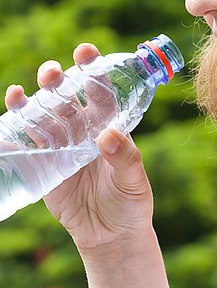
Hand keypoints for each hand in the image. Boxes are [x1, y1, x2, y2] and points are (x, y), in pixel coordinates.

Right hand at [4, 43, 154, 251]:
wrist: (110, 236)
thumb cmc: (130, 203)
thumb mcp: (134, 180)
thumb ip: (125, 157)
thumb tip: (108, 136)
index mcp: (109, 126)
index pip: (101, 93)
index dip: (93, 70)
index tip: (85, 51)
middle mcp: (84, 131)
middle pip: (67, 99)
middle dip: (57, 81)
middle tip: (51, 73)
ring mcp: (62, 146)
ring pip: (44, 116)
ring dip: (32, 101)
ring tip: (18, 92)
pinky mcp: (44, 164)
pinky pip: (28, 143)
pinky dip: (16, 128)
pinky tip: (9, 114)